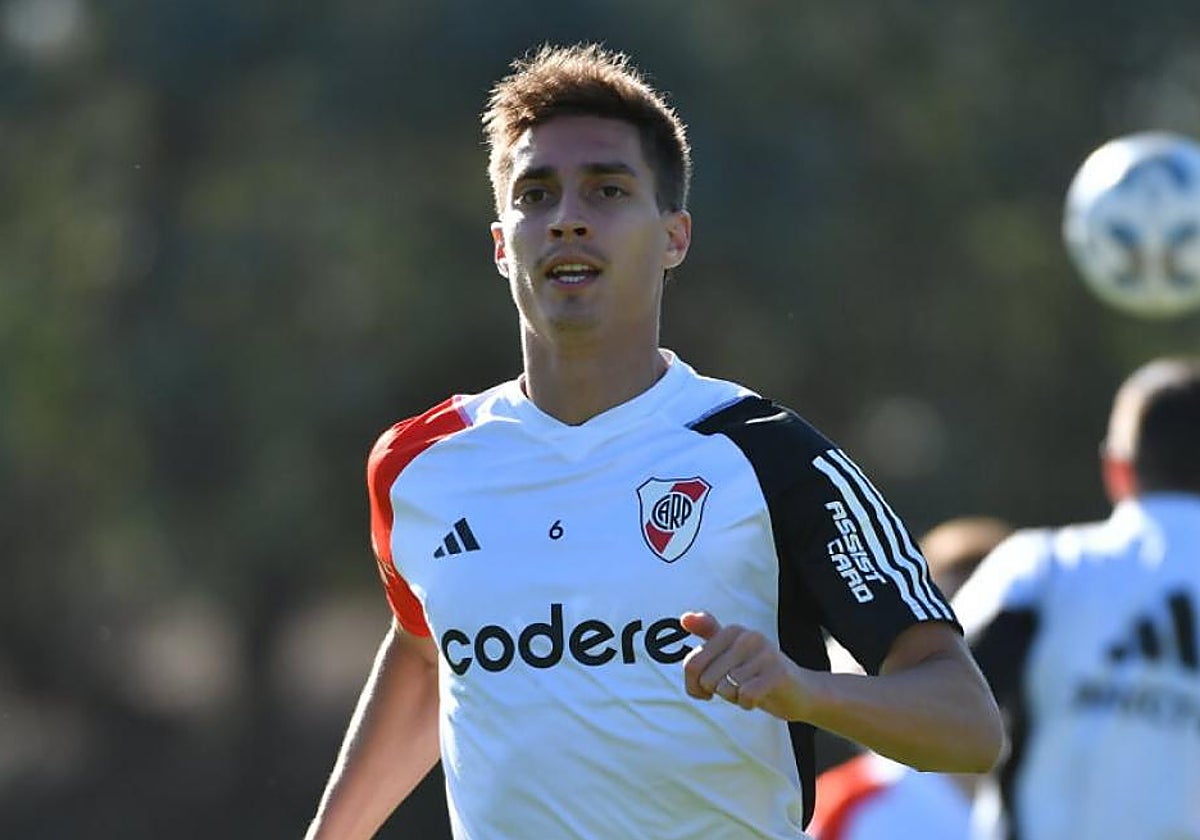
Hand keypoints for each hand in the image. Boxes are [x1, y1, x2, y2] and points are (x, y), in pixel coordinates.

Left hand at [680, 611, 803, 718]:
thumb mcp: (730, 654)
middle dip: (717, 693)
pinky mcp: (777, 672)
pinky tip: (758, 698)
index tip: (707, 690)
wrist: (801, 692)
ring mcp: (764, 652)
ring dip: (734, 698)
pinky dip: (747, 704)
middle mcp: (748, 636)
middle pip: (707, 679)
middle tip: (736, 690)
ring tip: (750, 690)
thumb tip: (684, 618)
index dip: (694, 686)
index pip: (691, 664)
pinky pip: (745, 696)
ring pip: (725, 688)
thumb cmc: (756, 675)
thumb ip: (708, 635)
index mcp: (732, 631)